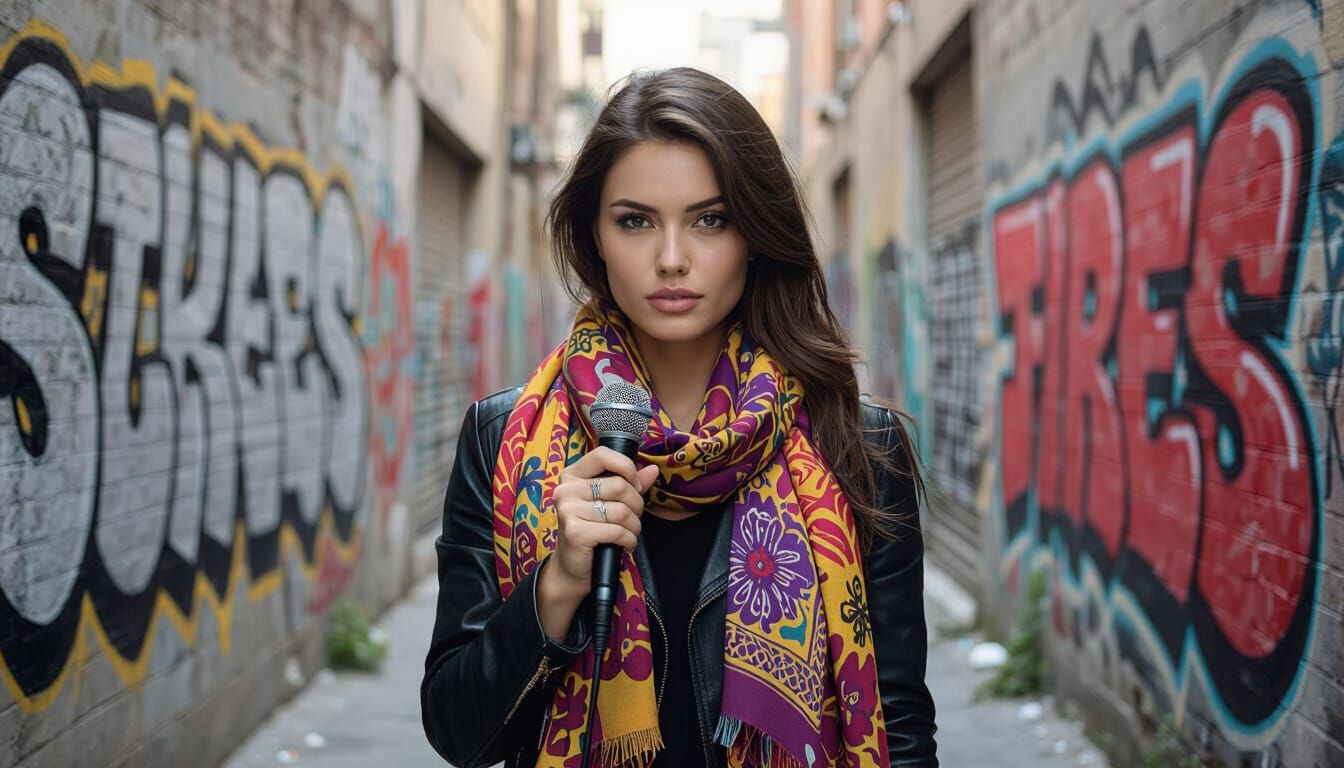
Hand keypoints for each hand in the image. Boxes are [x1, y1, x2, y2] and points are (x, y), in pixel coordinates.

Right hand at [543, 447, 660, 599]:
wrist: (572, 567)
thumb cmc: (592, 531)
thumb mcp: (609, 503)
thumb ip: (630, 484)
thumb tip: (652, 470)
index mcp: (572, 476)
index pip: (603, 455)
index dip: (626, 468)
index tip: (635, 485)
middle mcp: (565, 489)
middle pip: (619, 485)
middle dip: (636, 505)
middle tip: (632, 518)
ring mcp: (568, 510)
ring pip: (621, 511)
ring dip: (634, 527)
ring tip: (628, 534)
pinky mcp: (575, 532)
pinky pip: (618, 531)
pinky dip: (628, 540)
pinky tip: (624, 545)